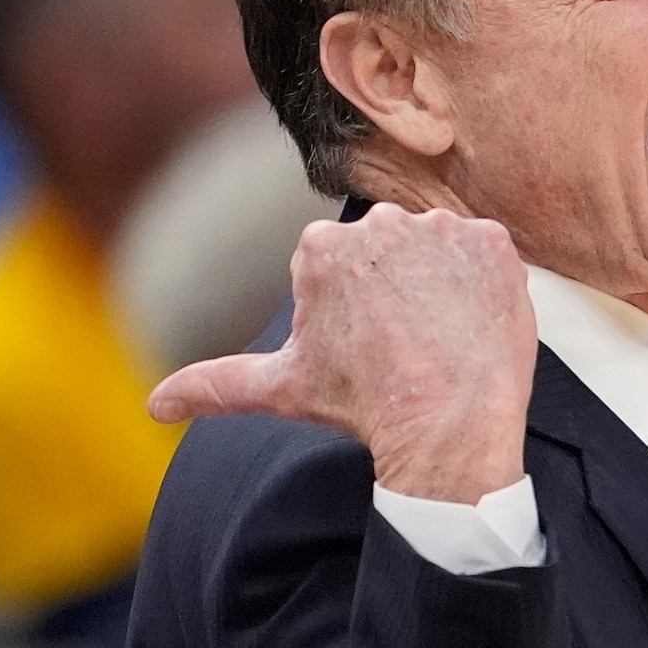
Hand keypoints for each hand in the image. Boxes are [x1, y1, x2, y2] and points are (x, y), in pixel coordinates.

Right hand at [148, 203, 537, 503]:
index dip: (360, 312)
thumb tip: (154, 407)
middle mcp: (378, 222)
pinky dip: (486, 285)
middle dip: (399, 293)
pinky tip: (474, 324)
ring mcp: (440, 228)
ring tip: (441, 338)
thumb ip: (214, 384)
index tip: (370, 346)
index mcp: (319, 245)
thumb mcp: (281, 388)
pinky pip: (489, 254)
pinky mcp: (494, 241)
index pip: (346, 267)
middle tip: (407, 346)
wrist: (448, 424)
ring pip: (441, 253)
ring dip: (443, 286)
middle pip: (394, 255)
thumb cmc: (363, 406)